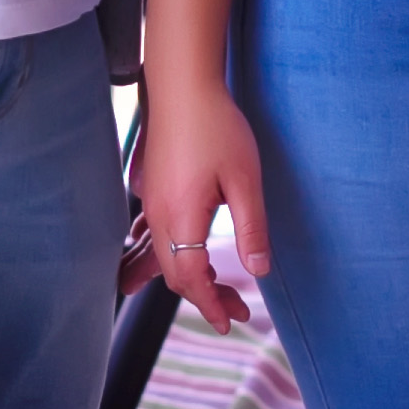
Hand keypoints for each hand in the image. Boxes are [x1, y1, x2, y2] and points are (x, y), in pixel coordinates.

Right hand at [132, 86, 271, 333]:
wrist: (182, 86)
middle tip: (236, 310)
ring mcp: (150, 202)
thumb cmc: (217, 128)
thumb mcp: (245, 180)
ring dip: (187, 278)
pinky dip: (167, 256)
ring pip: (163, 256)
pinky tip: (173, 256)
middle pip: (175, 274)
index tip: (228, 322)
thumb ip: (251, 230)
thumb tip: (258, 272)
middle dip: (204, 297)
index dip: (210, 304)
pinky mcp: (151, 190)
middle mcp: (158, 216)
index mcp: (181, 218)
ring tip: (211, 291)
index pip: (191, 279)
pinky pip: (153, 236)